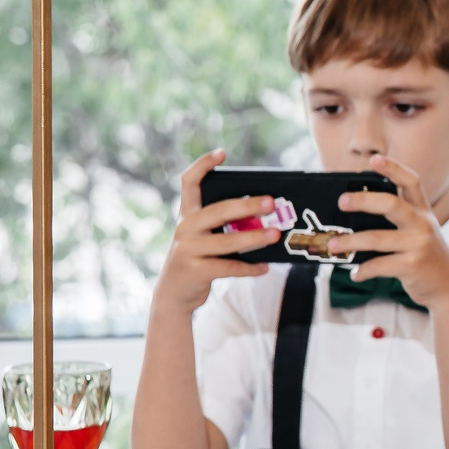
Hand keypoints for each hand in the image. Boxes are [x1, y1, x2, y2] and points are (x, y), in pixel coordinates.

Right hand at [149, 150, 275, 316]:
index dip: (203, 165)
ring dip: (254, 238)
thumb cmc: (198, 259)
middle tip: (271, 202)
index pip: (188, 182)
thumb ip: (224, 226)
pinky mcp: (196, 271)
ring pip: (227, 241)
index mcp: (188, 215)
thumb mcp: (203, 238)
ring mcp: (188, 249)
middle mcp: (185, 228)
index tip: (221, 153)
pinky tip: (264, 267)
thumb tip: (265, 218)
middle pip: (218, 210)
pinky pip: (229, 267)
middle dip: (247, 205)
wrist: (173, 295)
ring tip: (275, 235)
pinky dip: (249, 268)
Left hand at [325, 154, 448, 310]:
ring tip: (332, 245)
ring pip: (377, 238)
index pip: (411, 182)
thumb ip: (400, 220)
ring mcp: (419, 245)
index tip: (374, 159)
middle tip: (341, 202)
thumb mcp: (422, 232)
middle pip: (390, 203)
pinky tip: (355, 273)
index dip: (393, 168)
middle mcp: (423, 224)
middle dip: (362, 200)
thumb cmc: (427, 258)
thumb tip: (357, 214)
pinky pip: (379, 265)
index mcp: (423, 212)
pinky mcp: (413, 266)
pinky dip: (363, 270)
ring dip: (350, 242)